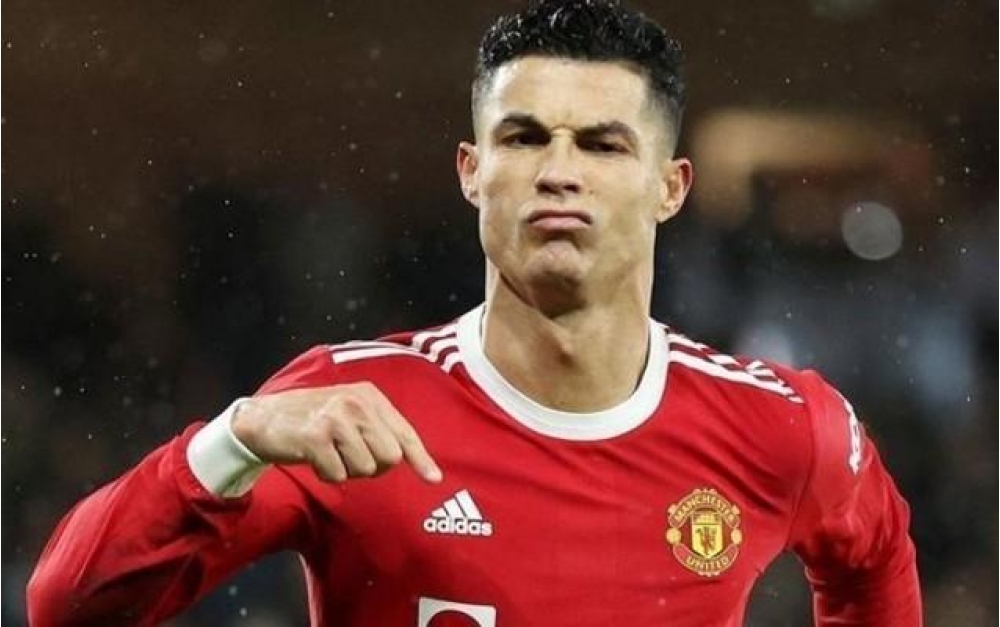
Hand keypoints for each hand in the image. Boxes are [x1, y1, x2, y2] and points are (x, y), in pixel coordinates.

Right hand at [230, 383, 441, 483]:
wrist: (262, 419)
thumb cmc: (313, 421)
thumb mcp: (349, 414)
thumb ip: (379, 431)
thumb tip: (411, 460)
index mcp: (369, 395)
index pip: (404, 432)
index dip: (421, 458)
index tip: (434, 479)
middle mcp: (357, 403)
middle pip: (389, 457)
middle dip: (372, 466)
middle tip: (348, 455)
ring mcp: (337, 418)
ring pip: (365, 469)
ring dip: (346, 470)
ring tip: (329, 452)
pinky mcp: (317, 437)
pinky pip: (339, 475)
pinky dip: (327, 474)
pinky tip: (314, 457)